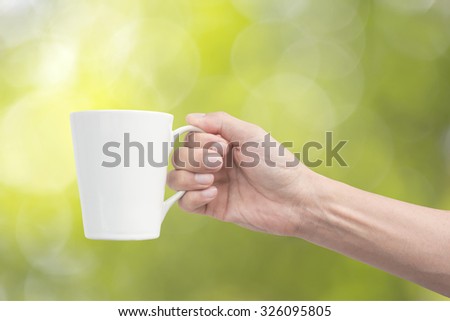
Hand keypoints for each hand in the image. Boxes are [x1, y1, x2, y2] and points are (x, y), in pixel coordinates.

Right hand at [167, 112, 315, 235]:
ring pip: (175, 179)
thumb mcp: (251, 135)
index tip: (222, 147)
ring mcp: (211, 186)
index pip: (189, 138)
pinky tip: (213, 194)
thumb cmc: (278, 165)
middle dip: (194, 159)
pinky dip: (192, 197)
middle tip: (219, 163)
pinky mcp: (212, 207)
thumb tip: (189, 117)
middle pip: (179, 158)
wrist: (294, 200)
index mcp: (221, 144)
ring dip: (187, 178)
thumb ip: (220, 122)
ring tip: (212, 181)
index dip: (198, 142)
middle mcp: (213, 164)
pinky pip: (184, 203)